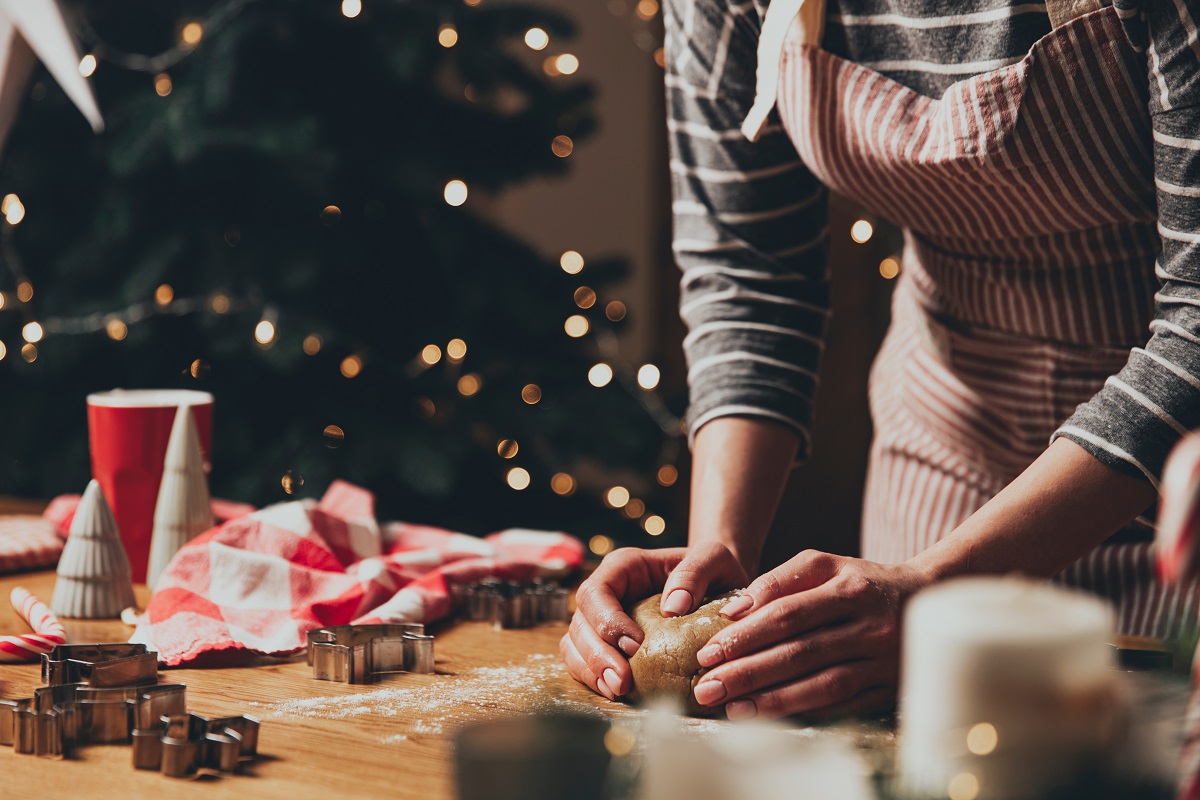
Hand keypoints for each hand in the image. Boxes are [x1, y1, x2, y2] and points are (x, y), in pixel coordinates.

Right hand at [559, 543, 748, 700]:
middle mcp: (606, 592)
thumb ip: (695, 573)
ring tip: (617, 691)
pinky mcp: (604, 644)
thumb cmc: (714, 571)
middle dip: (597, 655)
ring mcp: (600, 619)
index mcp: (623, 567)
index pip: (597, 591)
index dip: (608, 620)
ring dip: (591, 671)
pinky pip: (582, 661)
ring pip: (575, 644)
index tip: (635, 645)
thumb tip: (673, 608)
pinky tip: (614, 693)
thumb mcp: (714, 559)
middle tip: (622, 682)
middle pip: (581, 622)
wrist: (718, 589)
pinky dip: (592, 678)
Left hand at [691, 550, 932, 720]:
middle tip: (707, 687)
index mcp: (850, 589)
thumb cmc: (861, 582)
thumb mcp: (826, 565)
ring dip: (772, 700)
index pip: (788, 613)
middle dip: (748, 673)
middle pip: (800, 653)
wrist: (927, 600)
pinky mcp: (888, 689)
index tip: (708, 652)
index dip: (746, 635)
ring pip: (822, 686)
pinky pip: (842, 707)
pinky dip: (804, 713)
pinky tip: (770, 717)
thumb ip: (779, 580)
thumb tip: (733, 610)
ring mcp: (882, 661)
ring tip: (732, 708)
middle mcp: (869, 626)